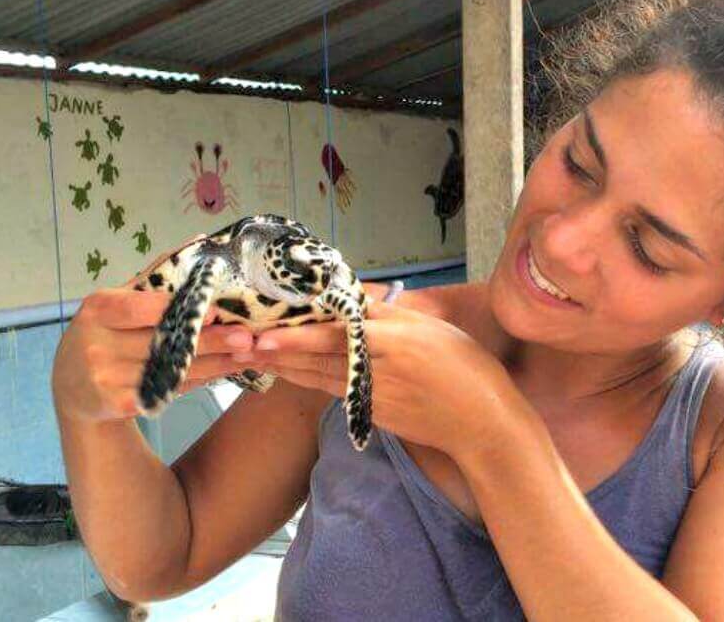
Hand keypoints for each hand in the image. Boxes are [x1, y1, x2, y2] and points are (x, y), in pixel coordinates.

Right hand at [51, 238, 254, 423]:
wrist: (73, 389)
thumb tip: (200, 242)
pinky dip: (199, 382)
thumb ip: (156, 276)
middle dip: (210, 341)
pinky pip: (168, 391)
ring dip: (215, 364)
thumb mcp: (118, 301)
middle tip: (246, 338)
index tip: (217, 312)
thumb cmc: (105, 334)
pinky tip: (222, 373)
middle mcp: (96, 343)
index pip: (140, 307)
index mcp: (98, 309)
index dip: (178, 310)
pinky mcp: (116, 404)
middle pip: (162, 343)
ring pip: (172, 370)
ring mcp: (104, 377)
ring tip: (246, 355)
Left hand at [243, 301, 524, 459]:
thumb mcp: (433, 329)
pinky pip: (334, 393)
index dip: (297, 334)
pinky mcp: (372, 414)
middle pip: (317, 358)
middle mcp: (376, 370)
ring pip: (319, 378)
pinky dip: (309, 382)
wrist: (483, 424)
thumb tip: (353, 298)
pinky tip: (291, 375)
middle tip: (240, 343)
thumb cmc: (467, 368)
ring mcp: (372, 396)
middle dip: (277, 352)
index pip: (336, 334)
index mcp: (394, 341)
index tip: (265, 331)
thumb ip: (391, 315)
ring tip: (253, 357)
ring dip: (285, 368)